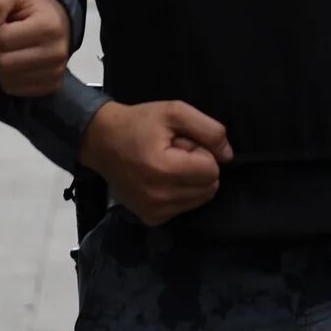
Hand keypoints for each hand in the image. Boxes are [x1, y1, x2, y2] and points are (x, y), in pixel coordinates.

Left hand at [0, 0, 70, 95]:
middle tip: (9, 40)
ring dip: (3, 66)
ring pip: (7, 80)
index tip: (7, 24)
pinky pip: (15, 90)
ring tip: (15, 51)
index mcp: (48, 27)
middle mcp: (57, 53)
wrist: (58, 20)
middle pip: (4, 63)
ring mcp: (56, 72)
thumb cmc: (31, 7)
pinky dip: (11, 79)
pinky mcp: (52, 86)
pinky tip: (20, 64)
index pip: (3, 39)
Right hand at [78, 100, 232, 226]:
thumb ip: (209, 129)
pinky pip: (184, 208)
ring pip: (199, 199)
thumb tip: (228, 155)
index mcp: (164, 170)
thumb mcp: (175, 111)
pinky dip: (181, 193)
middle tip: (175, 152)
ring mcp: (154, 212)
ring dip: (190, 180)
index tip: (181, 142)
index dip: (202, 151)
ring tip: (167, 164)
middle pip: (209, 188)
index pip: (211, 170)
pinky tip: (162, 178)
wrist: (102, 141)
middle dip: (198, 167)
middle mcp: (159, 198)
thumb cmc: (140, 123)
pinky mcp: (151, 219)